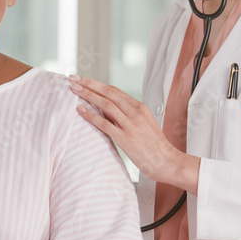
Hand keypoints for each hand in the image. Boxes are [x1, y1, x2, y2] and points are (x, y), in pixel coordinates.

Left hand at [68, 76, 187, 184]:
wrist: (166, 161)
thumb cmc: (154, 146)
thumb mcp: (144, 123)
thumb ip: (128, 115)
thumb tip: (108, 110)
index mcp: (140, 107)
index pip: (114, 90)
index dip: (97, 84)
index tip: (84, 80)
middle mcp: (135, 112)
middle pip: (108, 92)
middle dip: (89, 84)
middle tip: (74, 78)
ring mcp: (130, 124)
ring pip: (105, 104)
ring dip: (87, 95)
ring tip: (74, 90)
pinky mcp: (125, 138)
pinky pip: (104, 123)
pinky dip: (90, 115)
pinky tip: (80, 109)